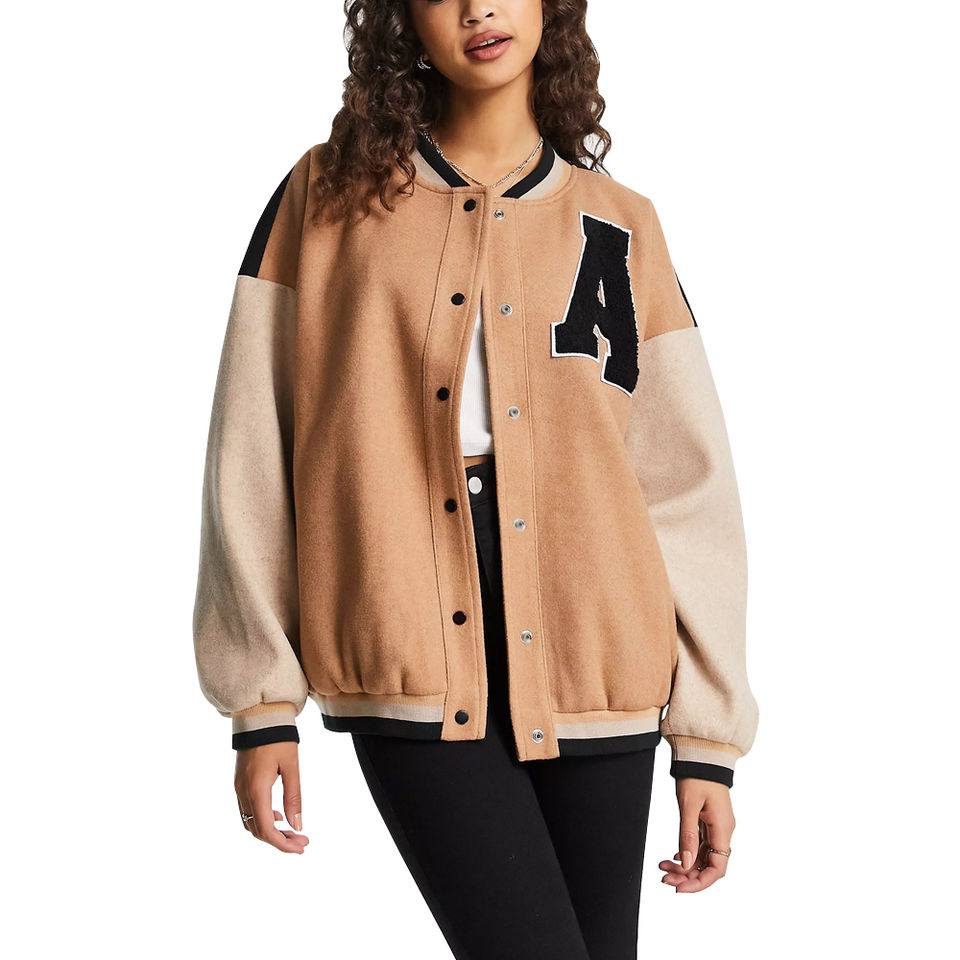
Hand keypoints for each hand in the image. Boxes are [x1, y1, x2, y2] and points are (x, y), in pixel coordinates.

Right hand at [234, 741, 309, 853]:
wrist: (259, 715)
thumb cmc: (278, 738)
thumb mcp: (292, 767)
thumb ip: (294, 797)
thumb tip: (297, 825)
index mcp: (257, 790)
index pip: (267, 829)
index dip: (284, 844)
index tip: (301, 846)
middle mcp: (243, 792)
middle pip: (257, 830)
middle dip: (280, 840)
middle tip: (302, 841)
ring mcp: (239, 787)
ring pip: (250, 822)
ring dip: (271, 831)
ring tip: (293, 832)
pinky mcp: (240, 782)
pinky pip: (248, 810)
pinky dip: (263, 819)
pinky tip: (279, 816)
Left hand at [659, 777, 733, 891]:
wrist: (702, 753)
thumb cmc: (697, 775)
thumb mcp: (689, 805)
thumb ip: (687, 835)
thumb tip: (686, 864)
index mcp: (723, 829)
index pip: (718, 869)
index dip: (700, 883)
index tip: (679, 887)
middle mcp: (723, 831)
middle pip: (708, 866)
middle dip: (687, 876)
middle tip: (664, 877)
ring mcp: (716, 826)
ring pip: (703, 856)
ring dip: (685, 865)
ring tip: (663, 866)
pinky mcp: (709, 821)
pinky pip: (701, 845)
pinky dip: (687, 852)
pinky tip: (674, 855)